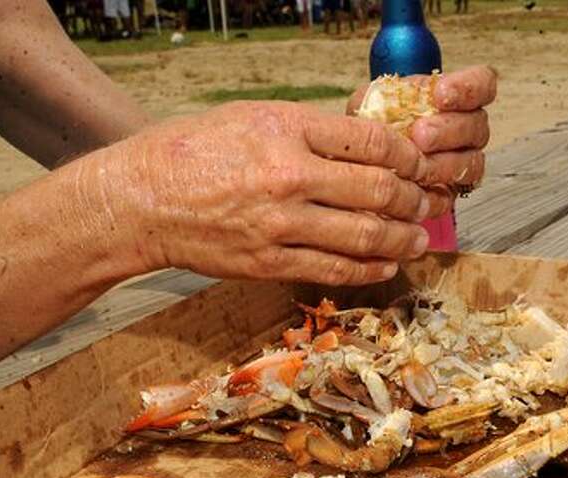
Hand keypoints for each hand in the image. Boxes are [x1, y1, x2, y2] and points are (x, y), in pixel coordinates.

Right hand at [85, 101, 459, 284]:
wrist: (142, 200)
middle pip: (378, 189)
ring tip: (417, 237)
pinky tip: (385, 264)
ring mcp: (280, 225)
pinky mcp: (269, 263)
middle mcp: (288, 177)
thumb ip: (307, 131)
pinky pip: (333, 270)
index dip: (407, 155)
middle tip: (425, 201)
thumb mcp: (250, 118)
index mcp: (285, 130)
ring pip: (364, 235)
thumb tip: (361, 146)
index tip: (417, 163)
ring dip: (401, 238)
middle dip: (414, 198)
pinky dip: (368, 269)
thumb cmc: (191, 151)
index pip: (371, 141)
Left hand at [347, 66, 496, 194]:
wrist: (364, 164)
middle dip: (448, 130)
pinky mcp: (449, 193)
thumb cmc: (372, 128)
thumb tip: (381, 98)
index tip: (441, 94)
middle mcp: (465, 129)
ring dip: (442, 164)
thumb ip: (381, 94)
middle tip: (420, 134)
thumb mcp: (370, 102)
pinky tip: (414, 187)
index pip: (482, 84)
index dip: (469, 87)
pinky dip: (434, 192)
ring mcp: (461, 162)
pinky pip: (453, 194)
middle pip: (476, 126)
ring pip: (471, 163)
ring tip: (414, 165)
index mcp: (453, 99)